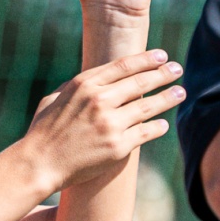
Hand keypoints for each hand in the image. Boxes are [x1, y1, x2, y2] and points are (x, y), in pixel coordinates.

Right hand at [18, 49, 182, 190]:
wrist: (39, 164)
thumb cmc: (43, 133)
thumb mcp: (52, 100)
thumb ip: (73, 87)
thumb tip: (91, 81)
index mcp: (83, 85)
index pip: (124, 65)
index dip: (146, 59)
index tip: (162, 55)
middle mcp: (99, 100)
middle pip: (141, 81)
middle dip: (163, 73)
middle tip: (177, 69)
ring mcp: (110, 124)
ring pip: (149, 106)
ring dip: (168, 97)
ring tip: (180, 92)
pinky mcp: (118, 146)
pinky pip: (146, 132)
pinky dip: (157, 127)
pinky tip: (163, 124)